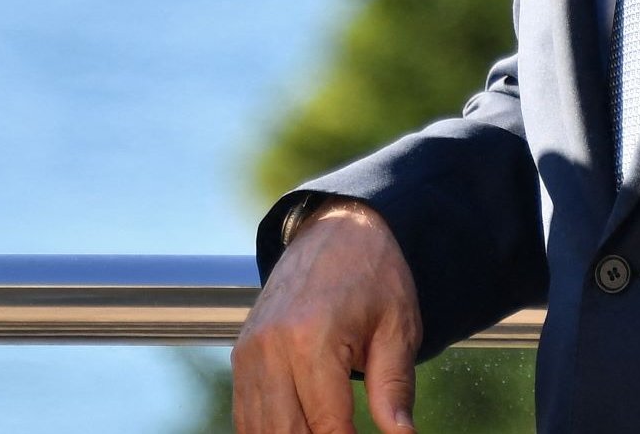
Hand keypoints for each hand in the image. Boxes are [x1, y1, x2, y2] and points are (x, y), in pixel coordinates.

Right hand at [233, 199, 423, 433]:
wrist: (335, 227)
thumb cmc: (373, 273)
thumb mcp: (398, 327)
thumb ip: (394, 387)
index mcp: (311, 340)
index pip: (327, 427)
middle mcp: (270, 348)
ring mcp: (249, 351)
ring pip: (259, 429)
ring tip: (325, 432)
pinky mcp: (242, 353)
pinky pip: (246, 412)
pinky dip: (269, 431)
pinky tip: (297, 429)